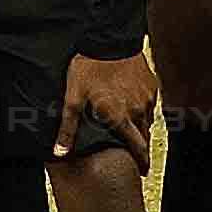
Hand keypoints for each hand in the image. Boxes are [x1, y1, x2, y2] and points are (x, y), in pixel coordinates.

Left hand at [57, 46, 158, 160]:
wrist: (108, 39)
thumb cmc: (88, 69)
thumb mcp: (73, 99)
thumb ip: (68, 129)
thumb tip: (60, 153)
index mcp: (120, 118)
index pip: (137, 147)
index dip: (141, 162)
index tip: (143, 172)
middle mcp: (138, 110)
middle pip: (144, 136)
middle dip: (141, 148)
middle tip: (136, 155)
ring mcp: (147, 97)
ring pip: (148, 120)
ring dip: (141, 127)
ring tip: (132, 131)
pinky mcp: (151, 85)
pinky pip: (150, 104)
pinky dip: (143, 109)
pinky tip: (133, 107)